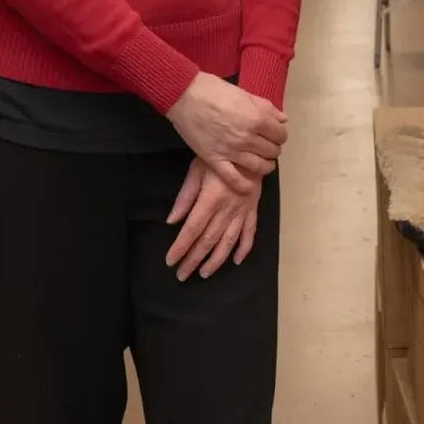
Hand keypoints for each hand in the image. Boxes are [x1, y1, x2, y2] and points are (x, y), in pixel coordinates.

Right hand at [164, 72, 287, 192]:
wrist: (184, 96)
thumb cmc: (214, 90)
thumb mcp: (244, 93)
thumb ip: (266, 108)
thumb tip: (283, 119)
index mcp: (257, 118)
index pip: (280, 134)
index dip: (280, 134)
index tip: (274, 133)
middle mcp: (247, 137)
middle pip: (272, 151)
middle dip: (273, 148)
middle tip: (267, 146)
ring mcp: (231, 151)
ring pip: (259, 167)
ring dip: (266, 166)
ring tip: (263, 162)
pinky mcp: (215, 160)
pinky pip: (234, 179)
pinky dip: (244, 185)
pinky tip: (249, 185)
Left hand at [165, 157, 260, 280]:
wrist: (249, 148)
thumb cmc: (219, 157)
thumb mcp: (196, 170)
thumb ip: (185, 197)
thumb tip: (172, 221)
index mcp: (211, 199)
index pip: (193, 229)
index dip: (181, 247)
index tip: (171, 261)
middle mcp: (227, 209)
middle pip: (208, 240)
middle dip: (194, 259)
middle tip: (182, 275)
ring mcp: (242, 211)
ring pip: (228, 242)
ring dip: (216, 260)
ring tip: (204, 273)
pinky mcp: (253, 210)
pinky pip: (250, 233)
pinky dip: (244, 249)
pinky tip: (237, 261)